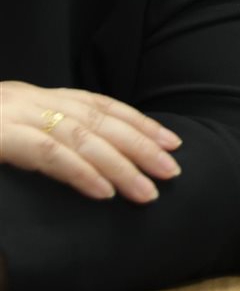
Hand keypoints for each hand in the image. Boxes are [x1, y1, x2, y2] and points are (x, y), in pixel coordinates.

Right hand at [0, 81, 182, 202]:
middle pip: (98, 121)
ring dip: (120, 165)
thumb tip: (88, 157)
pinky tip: (105, 192)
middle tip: (171, 171)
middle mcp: (29, 101)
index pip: (98, 106)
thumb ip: (40, 136)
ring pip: (81, 137)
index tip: (171, 142)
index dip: (138, 123)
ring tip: (146, 191)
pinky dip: (81, 172)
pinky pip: (47, 154)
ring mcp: (13, 116)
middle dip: (140, 146)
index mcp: (34, 98)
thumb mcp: (4, 129)